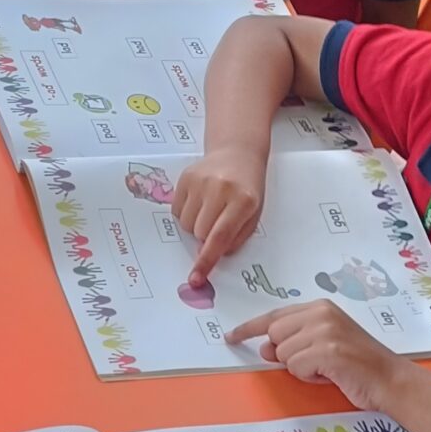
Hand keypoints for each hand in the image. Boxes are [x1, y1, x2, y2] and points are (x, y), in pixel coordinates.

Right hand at [172, 148, 266, 279]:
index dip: (207, 261)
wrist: (237, 152)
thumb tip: (210, 255)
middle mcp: (220, 189)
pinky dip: (186, 213)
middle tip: (217, 222)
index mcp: (243, 201)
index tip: (196, 279)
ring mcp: (200, 181)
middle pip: (199, 233)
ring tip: (209, 209)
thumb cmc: (248, 189)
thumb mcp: (253, 215)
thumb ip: (235, 238)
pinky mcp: (185, 177)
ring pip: (186, 225)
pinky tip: (199, 201)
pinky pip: (176, 211)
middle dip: (205, 237)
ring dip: (195, 225)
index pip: (220, 237)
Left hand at [224, 298, 404, 409]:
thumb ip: (294, 341)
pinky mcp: (327, 350)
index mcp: (320, 307)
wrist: (388, 379)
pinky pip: (296, 367)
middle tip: (315, 363)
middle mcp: (321, 313)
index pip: (275, 315)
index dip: (250, 328)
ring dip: (301, 369)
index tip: (231, 336)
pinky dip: (310, 377)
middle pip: (275, 336)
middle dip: (287, 354)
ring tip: (327, 369)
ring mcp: (325, 330)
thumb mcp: (323, 345)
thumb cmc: (357, 364)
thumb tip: (264, 349)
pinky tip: (330, 375)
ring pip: (283, 354)